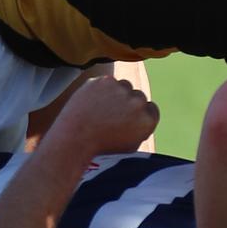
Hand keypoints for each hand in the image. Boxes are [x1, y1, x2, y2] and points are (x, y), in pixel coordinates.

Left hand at [45, 76, 159, 156]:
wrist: (74, 138)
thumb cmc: (101, 146)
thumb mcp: (131, 145)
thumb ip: (141, 128)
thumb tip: (143, 116)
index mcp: (147, 120)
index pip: (151, 109)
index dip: (140, 113)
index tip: (129, 116)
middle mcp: (138, 103)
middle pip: (139, 96)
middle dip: (128, 103)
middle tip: (112, 113)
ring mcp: (122, 90)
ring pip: (124, 86)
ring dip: (116, 93)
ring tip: (100, 108)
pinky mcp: (106, 81)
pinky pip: (108, 82)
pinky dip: (100, 89)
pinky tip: (92, 102)